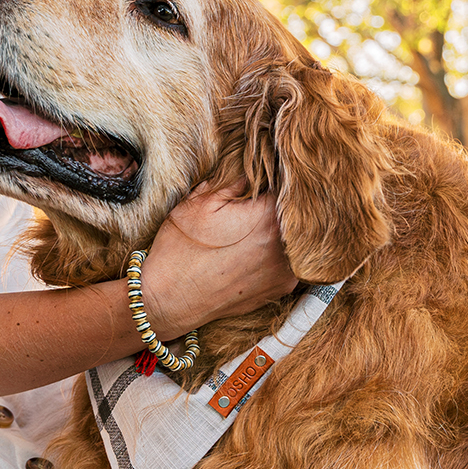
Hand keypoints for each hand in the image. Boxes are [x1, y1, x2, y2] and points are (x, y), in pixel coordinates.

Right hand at [140, 182, 297, 339]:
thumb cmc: (180, 250)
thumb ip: (234, 180)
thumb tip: (256, 168)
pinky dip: (281, 251)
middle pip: (298, 213)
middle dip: (282, 203)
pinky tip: (257, 248)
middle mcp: (286, 246)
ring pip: (299, 237)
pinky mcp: (282, 288)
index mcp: (268, 217)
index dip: (277, 177)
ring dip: (284, 228)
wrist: (169, 300)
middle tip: (261, 199)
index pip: (289, 185)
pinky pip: (292, 261)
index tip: (266, 176)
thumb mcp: (199, 203)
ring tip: (256, 226)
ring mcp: (287, 271)